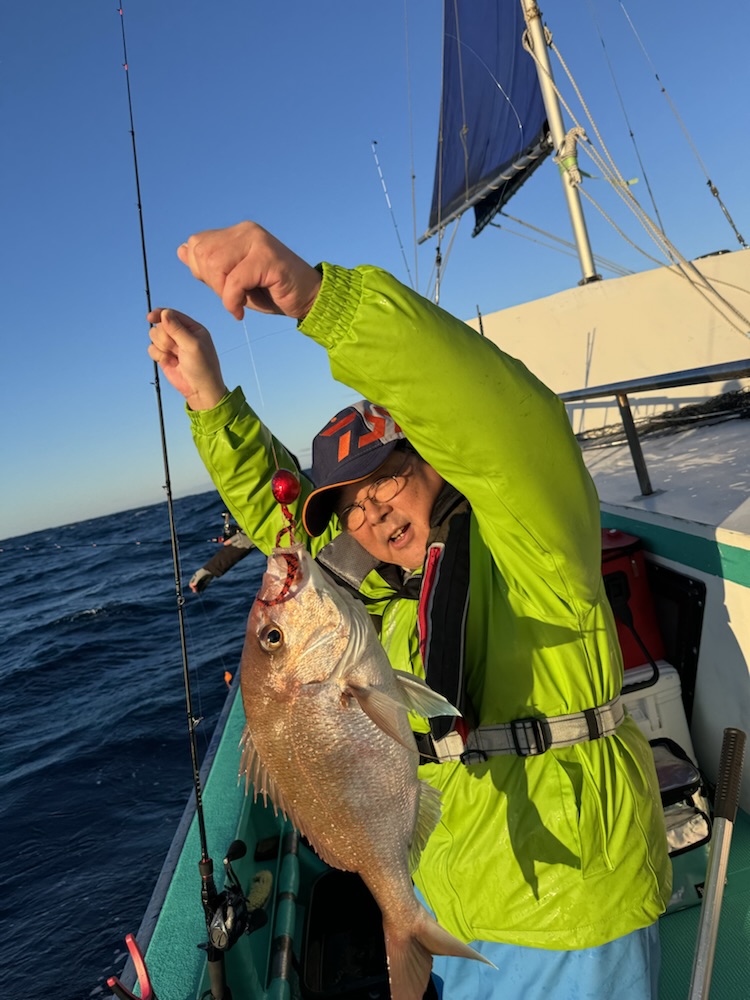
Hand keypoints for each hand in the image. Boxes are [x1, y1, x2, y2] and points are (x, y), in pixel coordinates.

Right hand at [147, 308, 227, 409]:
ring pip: (154, 336)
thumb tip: (164, 313)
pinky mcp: (164, 356)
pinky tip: (169, 361)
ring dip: (162, 346)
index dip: (160, 314)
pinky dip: (158, 355)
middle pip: (160, 325)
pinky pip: (152, 349)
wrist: (199, 390)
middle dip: (165, 336)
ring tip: (174, 356)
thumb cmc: (202, 367)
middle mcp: (181, 335)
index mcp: (193, 328)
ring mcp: (172, 345)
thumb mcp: (192, 345)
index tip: (151, 317)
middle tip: (176, 348)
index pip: (172, 315)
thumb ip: (177, 329)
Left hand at [176, 221, 321, 319]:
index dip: (201, 271)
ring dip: (222, 292)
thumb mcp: (234, 281)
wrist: (308, 300)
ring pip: (216, 264)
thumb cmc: (272, 292)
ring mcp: (258, 241)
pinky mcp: (267, 257)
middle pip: (203, 253)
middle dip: (211, 283)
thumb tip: (181, 249)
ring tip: (237, 303)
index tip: (222, 289)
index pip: (198, 244)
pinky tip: (241, 311)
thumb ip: (210, 267)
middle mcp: (246, 231)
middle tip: (230, 299)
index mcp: (237, 233)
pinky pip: (235, 280)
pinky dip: (232, 301)